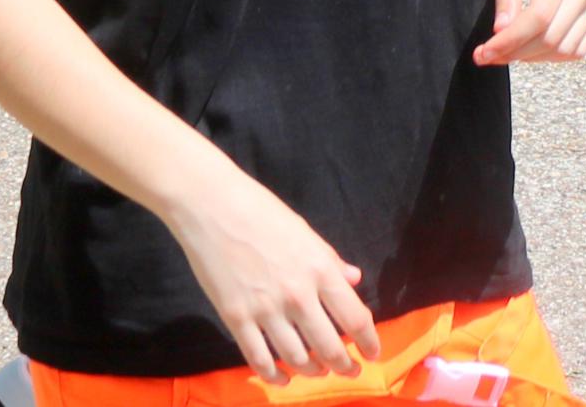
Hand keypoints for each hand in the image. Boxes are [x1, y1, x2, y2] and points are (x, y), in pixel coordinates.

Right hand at [161, 164, 378, 384]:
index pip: (355, 318)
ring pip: (297, 358)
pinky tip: (283, 378)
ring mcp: (266, 310)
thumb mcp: (306, 233)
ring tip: (319, 372)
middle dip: (344, 366)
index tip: (373, 354)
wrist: (212, 206)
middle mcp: (298, 295)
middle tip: (349, 371)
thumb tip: (355, 280)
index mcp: (321, 270)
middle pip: (330, 346)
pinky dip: (274, 377)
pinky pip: (259, 360)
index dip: (369, 342)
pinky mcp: (236, 319)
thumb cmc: (262, 212)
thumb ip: (331, 261)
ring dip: (313, 371)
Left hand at [477, 0, 585, 64]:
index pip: (539, 18)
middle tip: (487, 54)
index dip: (509, 42)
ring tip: (508, 48)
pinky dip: (552, 54)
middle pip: (550, 38)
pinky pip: (577, 48)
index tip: (482, 53)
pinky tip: (532, 44)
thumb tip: (500, 30)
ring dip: (532, 56)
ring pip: (564, 49)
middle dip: (514, 53)